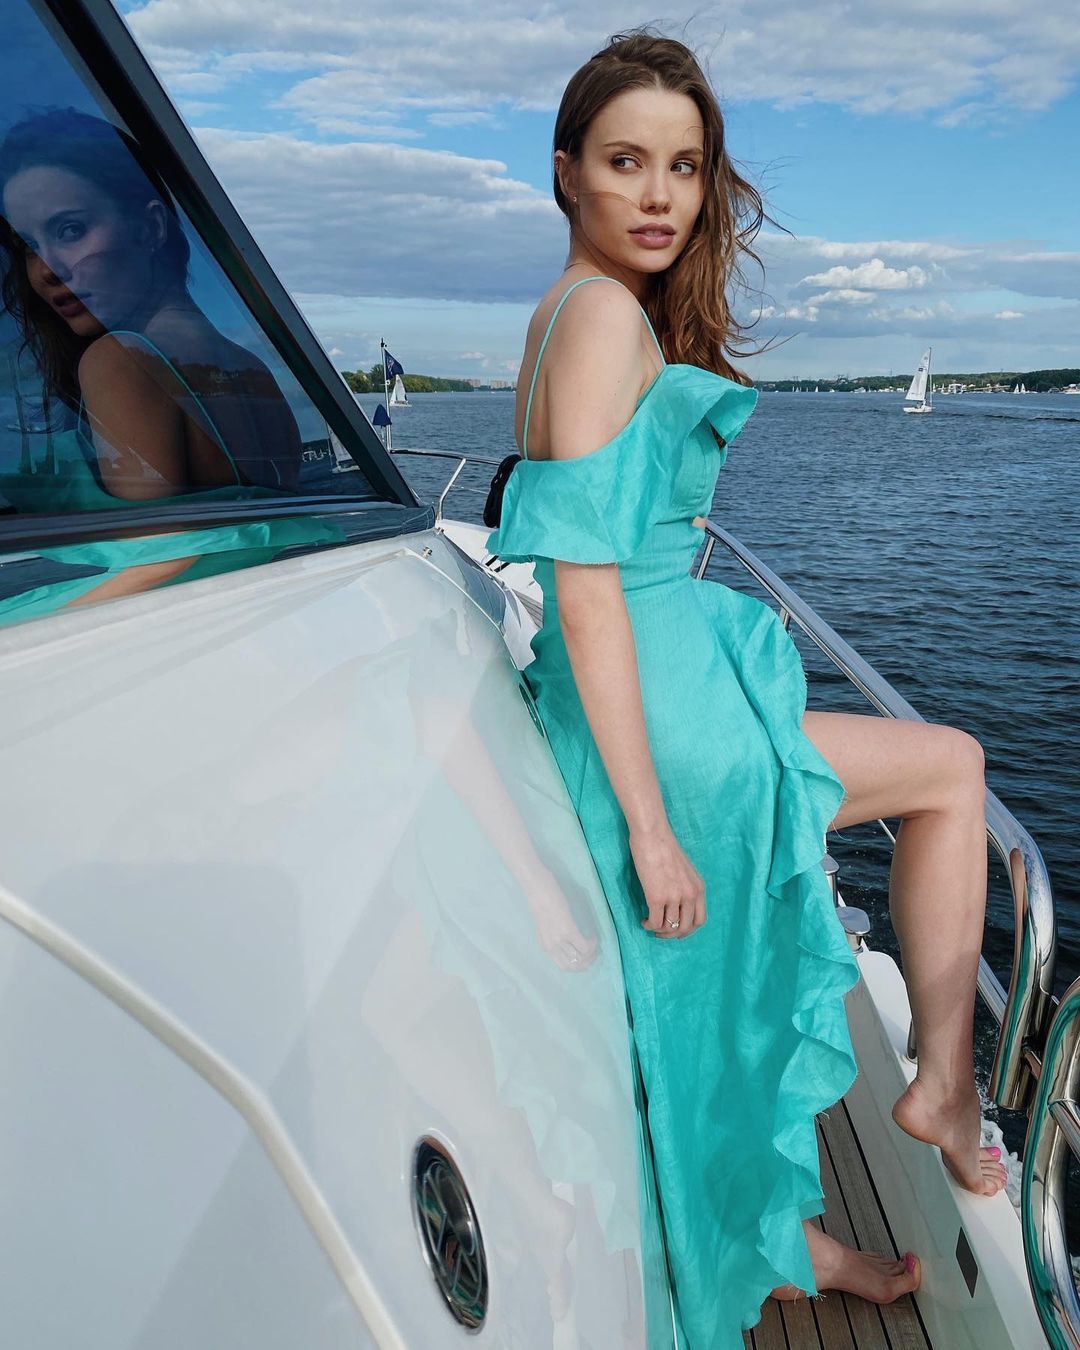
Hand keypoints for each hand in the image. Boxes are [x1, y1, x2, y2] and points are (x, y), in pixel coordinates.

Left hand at [523, 864, 598, 971]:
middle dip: (587, 963)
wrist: (536, 887)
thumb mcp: (545, 922)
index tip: (587, 957)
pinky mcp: (568, 931)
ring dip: (592, 955)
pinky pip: (584, 947)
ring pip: (580, 959)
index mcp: (544, 945)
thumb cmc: (541, 899)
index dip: (578, 965)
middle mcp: (550, 946)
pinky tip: (594, 937)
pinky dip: (592, 945)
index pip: (563, 966)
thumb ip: (554, 933)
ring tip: (596, 945)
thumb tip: (570, 938)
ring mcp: (559, 940)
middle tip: (595, 953)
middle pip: (572, 967)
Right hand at [629, 822, 705, 938]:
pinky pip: (655, 922)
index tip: (677, 932)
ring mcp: (674, 897)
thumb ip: (685, 887)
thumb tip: (677, 904)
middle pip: (686, 928)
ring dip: (659, 930)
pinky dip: (648, 925)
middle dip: (672, 935)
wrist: (653, 835)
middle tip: (660, 932)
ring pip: (670, 927)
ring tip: (650, 924)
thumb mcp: (685, 870)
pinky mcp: (657, 897)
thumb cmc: (664, 847)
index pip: (700, 920)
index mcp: (699, 888)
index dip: (688, 930)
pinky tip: (643, 920)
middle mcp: (690, 895)